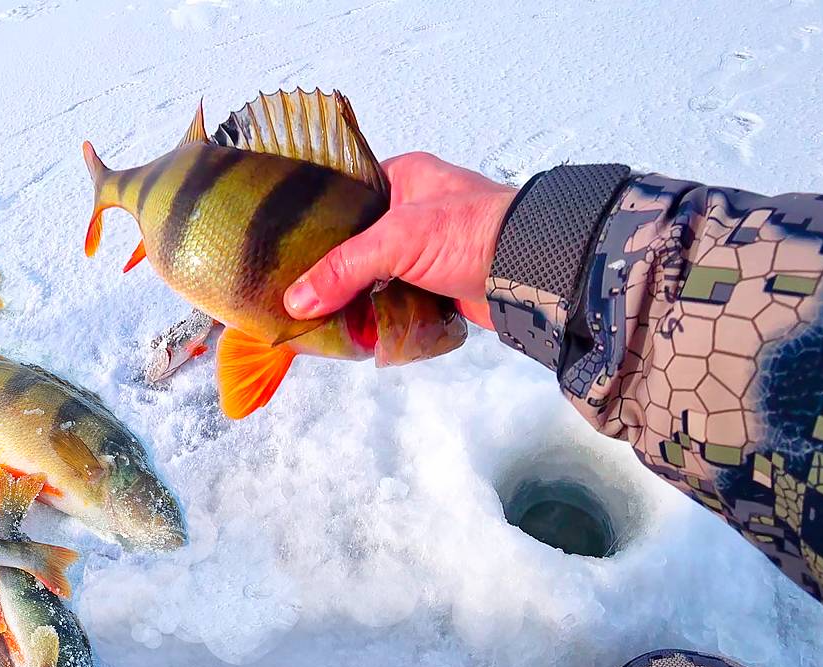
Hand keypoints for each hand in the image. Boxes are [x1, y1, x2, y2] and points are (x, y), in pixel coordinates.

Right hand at [283, 152, 516, 329]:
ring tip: (323, 322)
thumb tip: (295, 302)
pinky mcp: (440, 284)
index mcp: (403, 177)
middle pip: (357, 244)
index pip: (345, 197)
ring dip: (358, 300)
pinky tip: (359, 333)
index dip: (316, 226)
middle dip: (334, 274)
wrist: (536, 272)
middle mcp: (413, 209)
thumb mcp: (397, 240)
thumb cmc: (470, 232)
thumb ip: (343, 269)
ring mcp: (428, 250)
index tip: (286, 253)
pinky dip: (383, 318)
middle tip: (300, 297)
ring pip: (377, 277)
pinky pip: (399, 301)